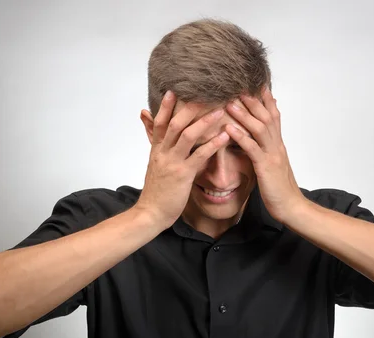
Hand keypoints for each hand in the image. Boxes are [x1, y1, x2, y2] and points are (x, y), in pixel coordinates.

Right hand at [135, 91, 229, 227]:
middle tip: (205, 93)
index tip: (175, 89)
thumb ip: (155, 144)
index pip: (160, 122)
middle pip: (175, 123)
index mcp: (156, 149)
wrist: (151, 212)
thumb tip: (148, 126)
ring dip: (204, 121)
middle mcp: (163, 152)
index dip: (167, 106)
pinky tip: (225, 136)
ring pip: (187, 135)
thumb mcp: (153, 164)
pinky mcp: (183, 175)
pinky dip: (213, 144)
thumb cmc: (156, 190)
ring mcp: (173, 162)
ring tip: (220, 110)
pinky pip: (199, 155)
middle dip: (189, 107)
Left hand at [224, 87, 304, 223]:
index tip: (255, 83)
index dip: (265, 99)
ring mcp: (272, 155)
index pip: (274, 115)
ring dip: (245, 113)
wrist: (292, 207)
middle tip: (238, 85)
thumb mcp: (274, 165)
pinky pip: (252, 148)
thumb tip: (259, 141)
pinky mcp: (266, 167)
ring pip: (260, 128)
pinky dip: (240, 136)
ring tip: (230, 101)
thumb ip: (267, 150)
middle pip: (267, 116)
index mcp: (278, 145)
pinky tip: (229, 128)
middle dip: (253, 100)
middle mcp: (277, 145)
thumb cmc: (280, 189)